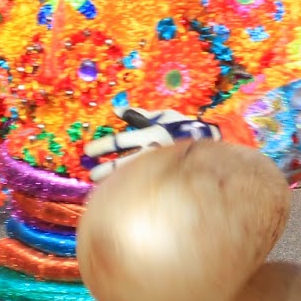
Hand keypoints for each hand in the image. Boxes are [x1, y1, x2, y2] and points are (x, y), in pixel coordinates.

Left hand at [81, 108, 219, 181]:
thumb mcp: (165, 116)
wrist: (213, 145)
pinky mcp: (170, 172)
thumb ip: (141, 114)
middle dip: (105, 169)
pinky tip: (121, 191)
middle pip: (124, 161)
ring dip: (114, 179)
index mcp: (151, 133)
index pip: (121, 140)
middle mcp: (154, 150)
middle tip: (91, 173)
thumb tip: (117, 109)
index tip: (88, 150)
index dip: (103, 145)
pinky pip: (147, 181)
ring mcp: (162, 165)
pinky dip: (132, 185)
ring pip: (134, 174)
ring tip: (99, 184)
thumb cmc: (184, 127)